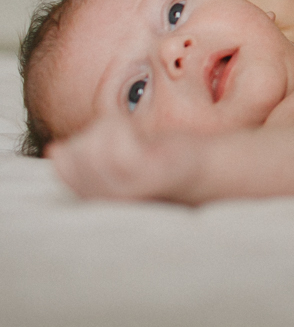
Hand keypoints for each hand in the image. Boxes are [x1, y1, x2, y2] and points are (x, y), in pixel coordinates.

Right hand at [47, 115, 202, 200]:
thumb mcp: (116, 156)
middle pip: (75, 153)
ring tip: (134, 134)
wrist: (206, 168)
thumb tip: (55, 151)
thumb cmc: (159, 159)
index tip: (110, 137)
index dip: (79, 140)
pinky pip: (119, 150)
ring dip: (112, 128)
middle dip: (94, 132)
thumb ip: (88, 155)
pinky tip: (140, 131)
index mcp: (95, 194)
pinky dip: (125, 129)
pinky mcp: (148, 177)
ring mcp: (126, 190)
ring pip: (94, 148)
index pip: (62, 165)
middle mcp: (106, 198)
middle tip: (126, 134)